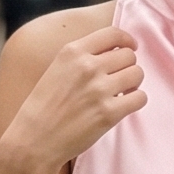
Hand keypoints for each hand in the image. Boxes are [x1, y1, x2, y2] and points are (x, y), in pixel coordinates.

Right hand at [0, 26, 144, 173]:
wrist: (34, 140)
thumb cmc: (43, 107)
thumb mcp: (56, 69)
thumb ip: (81, 58)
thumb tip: (114, 52)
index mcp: (72, 51)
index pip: (112, 33)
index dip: (127, 40)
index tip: (131, 47)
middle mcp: (87, 66)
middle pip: (128, 55)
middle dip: (127, 66)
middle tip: (120, 79)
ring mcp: (99, 90)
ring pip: (137, 74)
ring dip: (133, 83)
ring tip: (122, 93)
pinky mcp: (109, 113)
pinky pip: (140, 98)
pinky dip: (136, 101)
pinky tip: (124, 106)